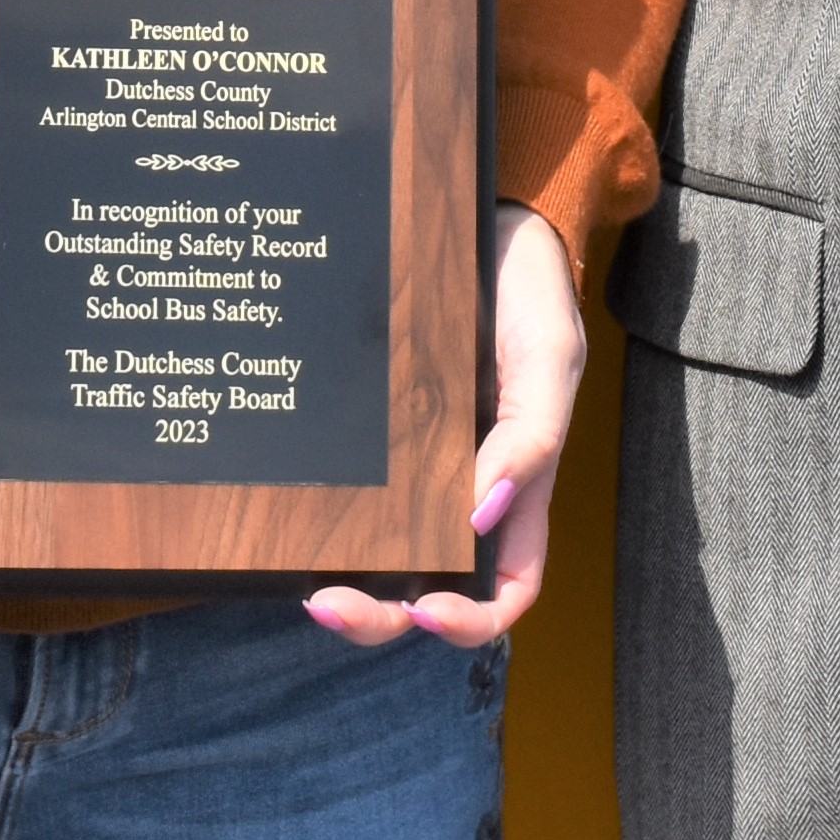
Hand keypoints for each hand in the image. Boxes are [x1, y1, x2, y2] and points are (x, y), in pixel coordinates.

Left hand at [308, 206, 582, 650]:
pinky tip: (289, 515)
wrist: (491, 219)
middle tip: (329, 604)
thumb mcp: (550, 358)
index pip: (505, 587)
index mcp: (516, 488)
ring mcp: (412, 461)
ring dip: (342, 579)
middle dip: (380, 615)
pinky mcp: (371, 427)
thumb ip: (530, 437)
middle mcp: (460, 489)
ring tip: (304, 583)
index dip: (472, 620)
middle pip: (425, 585)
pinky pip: (348, 484)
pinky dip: (320, 513)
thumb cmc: (532, 294)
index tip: (427, 610)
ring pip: (378, 552)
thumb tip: (478, 515)